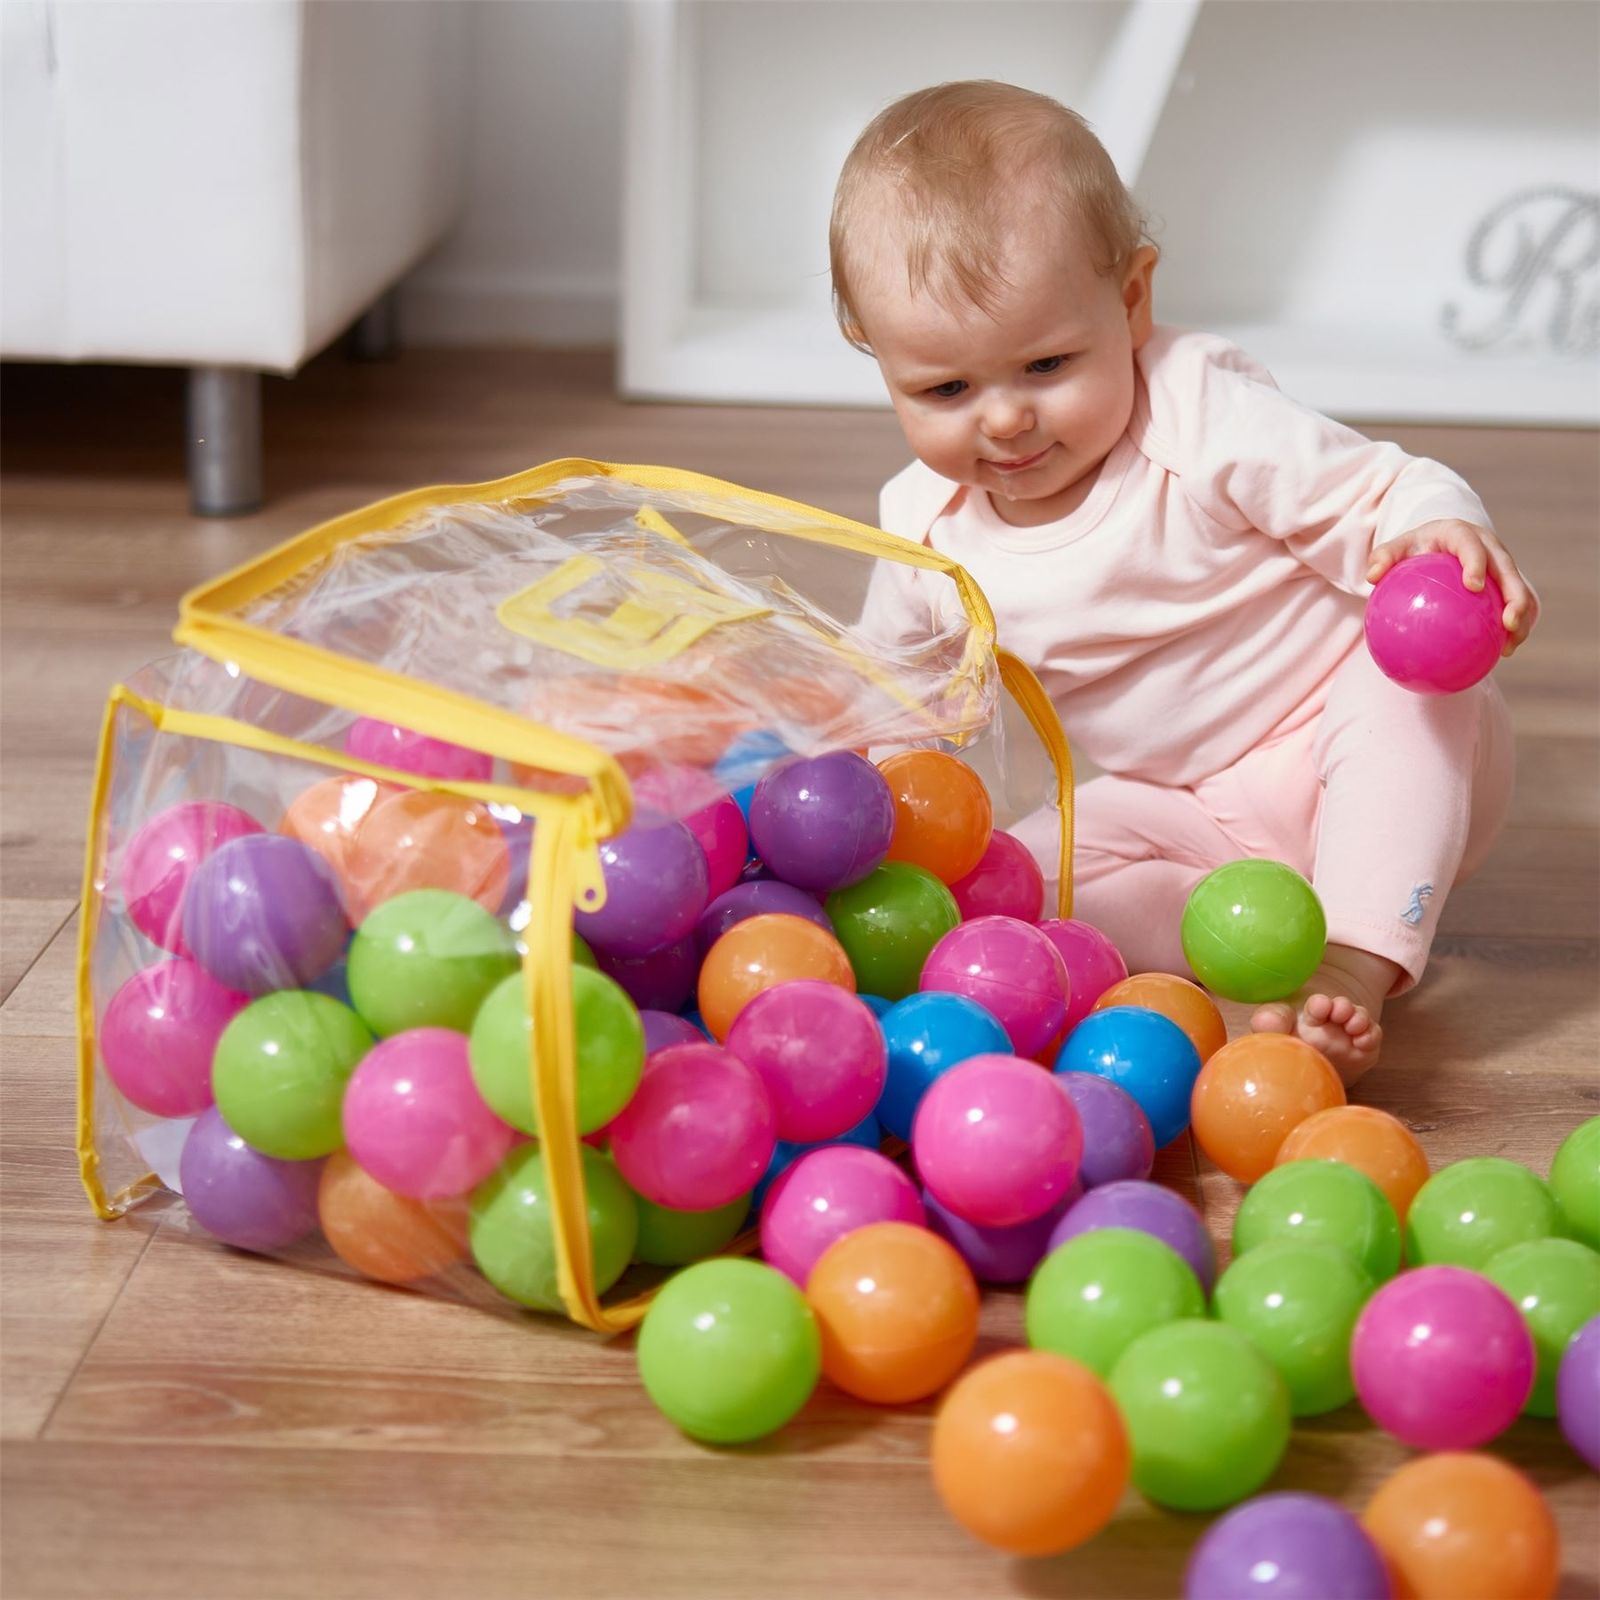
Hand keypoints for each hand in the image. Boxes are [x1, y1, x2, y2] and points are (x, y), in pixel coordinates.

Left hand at [1366, 519, 1539, 656]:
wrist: (1443, 539)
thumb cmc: (1417, 547)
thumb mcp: (1398, 546)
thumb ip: (1384, 557)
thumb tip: (1371, 577)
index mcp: (1463, 534)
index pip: (1472, 546)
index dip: (1476, 563)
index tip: (1474, 586)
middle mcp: (1490, 547)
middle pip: (1508, 570)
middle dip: (1515, 595)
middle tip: (1508, 622)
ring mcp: (1502, 565)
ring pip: (1520, 590)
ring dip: (1522, 617)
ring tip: (1511, 645)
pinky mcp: (1508, 582)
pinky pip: (1517, 604)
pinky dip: (1516, 626)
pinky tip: (1503, 652)